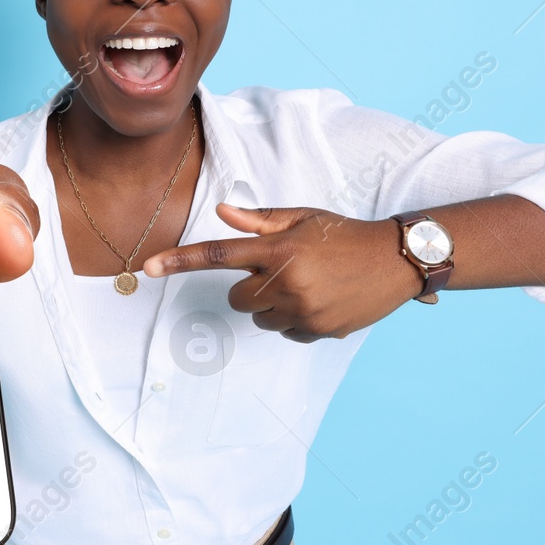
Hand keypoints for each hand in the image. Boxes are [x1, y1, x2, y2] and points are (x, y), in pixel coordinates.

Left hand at [142, 204, 422, 342]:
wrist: (396, 260)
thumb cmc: (344, 234)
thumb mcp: (304, 218)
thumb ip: (260, 221)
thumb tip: (222, 212)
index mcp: (279, 249)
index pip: (219, 255)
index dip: (180, 261)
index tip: (149, 267)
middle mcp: (287, 282)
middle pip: (238, 298)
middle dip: (250, 287)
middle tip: (282, 271)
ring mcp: (303, 310)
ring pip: (260, 318)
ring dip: (272, 305)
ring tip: (307, 285)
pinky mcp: (318, 331)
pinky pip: (287, 332)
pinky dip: (295, 320)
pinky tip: (322, 301)